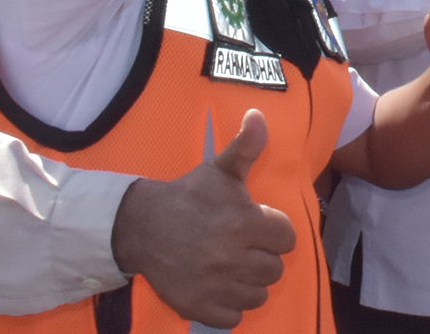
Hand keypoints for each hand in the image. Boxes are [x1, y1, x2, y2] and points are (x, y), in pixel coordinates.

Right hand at [111, 110, 296, 326]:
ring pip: (258, 294)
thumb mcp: (218, 169)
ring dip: (249, 282)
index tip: (257, 225)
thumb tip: (259, 115)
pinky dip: (230, 305)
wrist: (142, 226)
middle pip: (275, 268)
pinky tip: (220, 286)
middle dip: (263, 255)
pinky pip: (235, 317)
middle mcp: (233, 258)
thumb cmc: (188, 196)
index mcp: (244, 223)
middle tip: (243, 245)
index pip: (287, 238)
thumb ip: (246, 147)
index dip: (274, 230)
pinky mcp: (199, 308)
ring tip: (233, 265)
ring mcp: (216, 286)